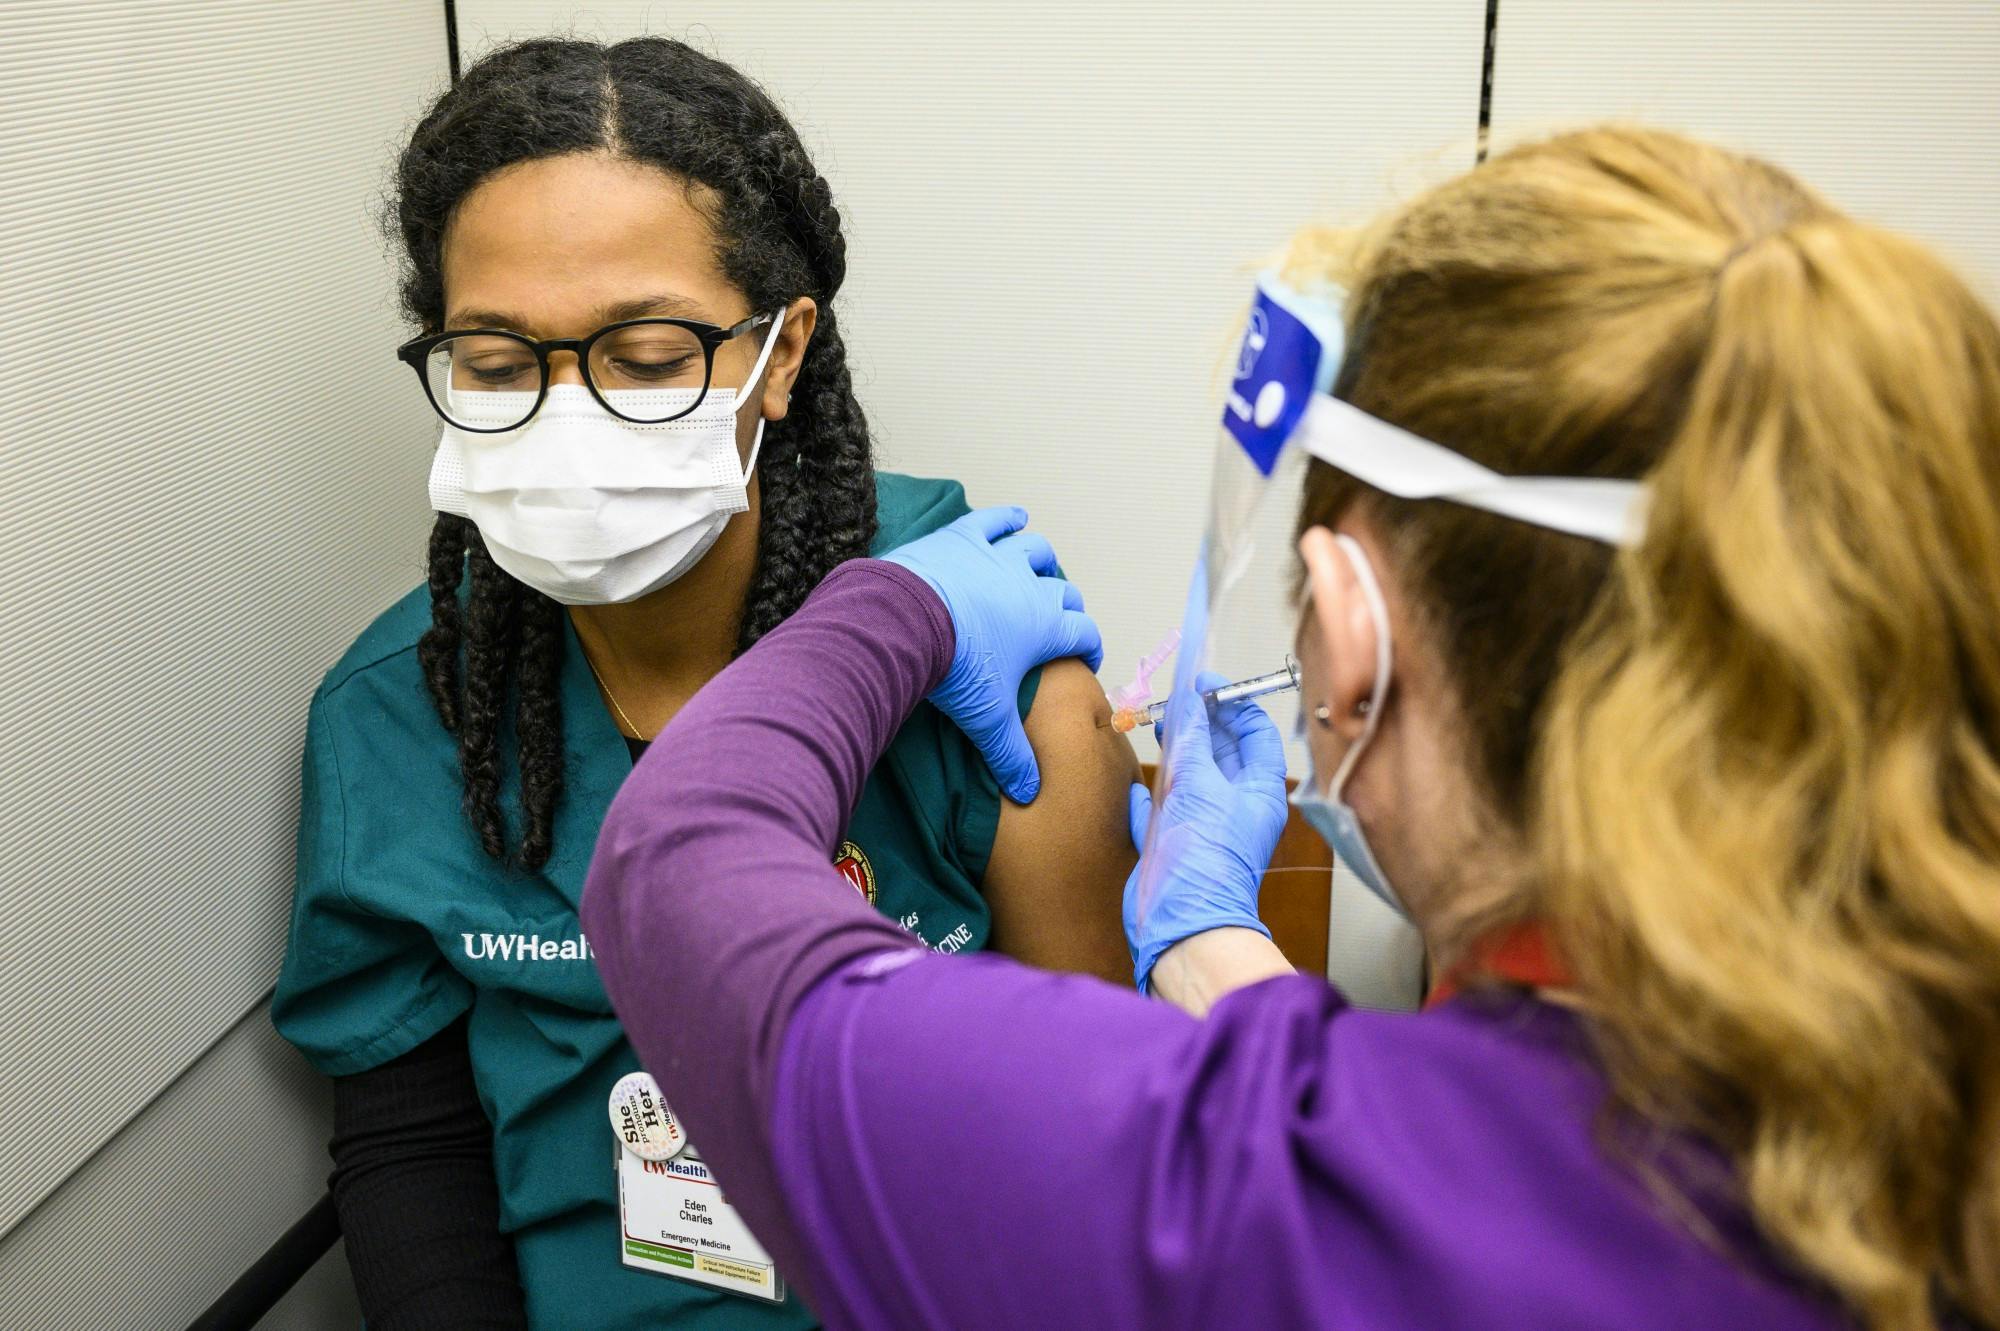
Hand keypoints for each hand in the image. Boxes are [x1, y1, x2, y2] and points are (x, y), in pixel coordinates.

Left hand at [883, 507, 1102, 802]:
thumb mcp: (986, 718)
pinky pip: (995, 521)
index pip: (1083, 633)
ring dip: (1042, 559)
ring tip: (1040, 569)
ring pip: (1036, 550)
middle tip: (1058, 621)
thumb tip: (1030, 794)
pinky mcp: (964, 538)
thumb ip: (1011, 755)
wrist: (903, 621)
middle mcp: (1030, 586)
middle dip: (1067, 606)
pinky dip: (1007, 519)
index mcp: (1044, 626)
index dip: (1090, 646)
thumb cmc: (952, 668)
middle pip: (1064, 591)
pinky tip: (1014, 519)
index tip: (1087, 657)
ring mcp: (998, 557)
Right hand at [1123, 671, 1289, 990]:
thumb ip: (1191, 742)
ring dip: (1176, 753)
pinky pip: (1165, 812)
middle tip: (1176, 702)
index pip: (1256, 733)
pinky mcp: (1176, 846)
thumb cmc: (1204, 860)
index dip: (1232, 704)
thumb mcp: (1198, 786)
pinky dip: (1153, 796)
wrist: (1183, 924)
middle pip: (1223, 752)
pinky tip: (1140, 786)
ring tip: (1158, 728)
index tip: (1204, 685)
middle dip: (1200, 724)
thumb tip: (1190, 706)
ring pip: (1193, 778)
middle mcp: (1237, 808)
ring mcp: (1206, 827)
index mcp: (1260, 792)